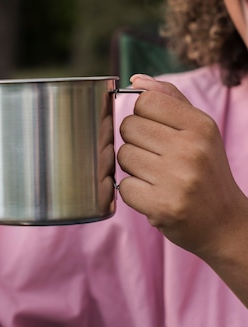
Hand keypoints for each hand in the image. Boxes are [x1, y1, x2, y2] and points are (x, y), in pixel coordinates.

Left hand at [117, 74, 247, 259]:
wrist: (224, 223)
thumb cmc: (206, 172)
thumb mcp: (199, 131)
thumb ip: (169, 100)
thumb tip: (136, 80)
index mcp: (201, 126)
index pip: (145, 101)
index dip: (142, 116)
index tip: (155, 131)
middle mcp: (191, 149)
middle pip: (128, 127)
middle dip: (135, 142)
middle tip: (156, 158)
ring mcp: (177, 179)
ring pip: (123, 156)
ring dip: (133, 168)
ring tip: (156, 177)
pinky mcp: (162, 206)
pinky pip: (124, 187)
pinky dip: (133, 192)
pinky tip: (153, 195)